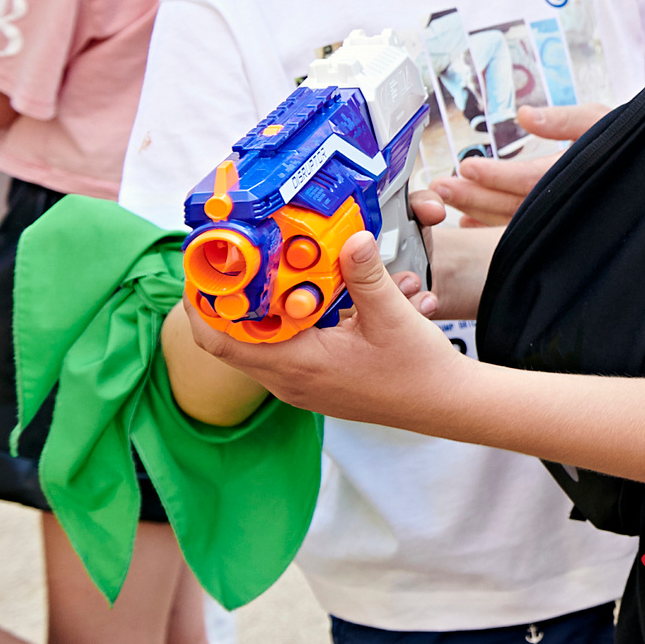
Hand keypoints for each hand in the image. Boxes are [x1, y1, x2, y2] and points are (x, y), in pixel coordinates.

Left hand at [184, 231, 471, 425]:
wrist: (445, 405)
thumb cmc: (417, 371)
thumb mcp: (391, 317)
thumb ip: (365, 275)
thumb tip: (352, 238)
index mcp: (296, 365)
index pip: (219, 340)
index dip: (200, 305)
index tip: (199, 271)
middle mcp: (290, 380)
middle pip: (236, 337)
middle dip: (238, 296)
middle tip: (243, 259)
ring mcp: (302, 385)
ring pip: (265, 341)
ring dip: (274, 307)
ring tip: (290, 274)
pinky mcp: (317, 383)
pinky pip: (290, 349)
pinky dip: (298, 321)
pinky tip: (330, 299)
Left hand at [428, 103, 605, 225]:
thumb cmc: (635, 143)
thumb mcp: (606, 120)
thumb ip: (567, 119)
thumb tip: (524, 115)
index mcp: (580, 175)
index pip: (532, 180)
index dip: (499, 175)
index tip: (467, 167)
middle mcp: (570, 203)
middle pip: (516, 205)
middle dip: (476, 196)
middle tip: (440, 187)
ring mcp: (564, 219)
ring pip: (516, 220)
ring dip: (480, 211)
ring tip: (448, 201)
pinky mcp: (559, 224)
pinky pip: (523, 229)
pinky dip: (494, 224)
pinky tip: (470, 222)